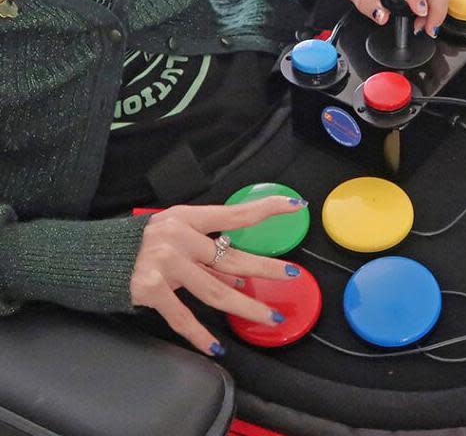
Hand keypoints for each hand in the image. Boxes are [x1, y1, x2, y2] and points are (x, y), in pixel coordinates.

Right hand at [130, 196, 306, 355]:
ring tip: (270, 315)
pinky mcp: (150, 289)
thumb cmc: (133, 244)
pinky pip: (182, 317)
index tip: (295, 205)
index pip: (233, 213)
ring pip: (217, 291)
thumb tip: (241, 277)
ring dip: (247, 306)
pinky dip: (199, 335)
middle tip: (292, 275)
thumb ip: (202, 252)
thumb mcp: (169, 235)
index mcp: (185, 218)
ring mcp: (164, 264)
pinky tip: (216, 347)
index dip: (266, 208)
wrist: (84, 257)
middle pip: (233, 258)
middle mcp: (177, 237)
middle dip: (266, 268)